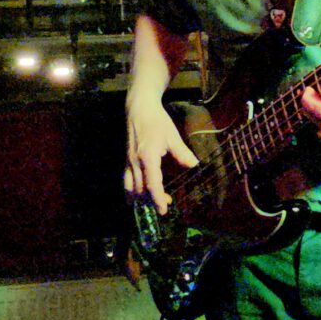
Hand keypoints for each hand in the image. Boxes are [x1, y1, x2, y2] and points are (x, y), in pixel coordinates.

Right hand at [125, 91, 198, 212]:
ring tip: (152, 201)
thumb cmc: (158, 122)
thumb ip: (182, 154)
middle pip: (140, 190)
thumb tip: (194, 166)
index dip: (158, 199)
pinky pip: (125, 180)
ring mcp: (128, 162)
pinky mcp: (126, 160)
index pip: (152, 184)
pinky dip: (130, 191)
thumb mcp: (173, 137)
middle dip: (151, 200)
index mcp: (148, 157)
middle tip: (165, 204)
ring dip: (140, 198)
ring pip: (130, 187)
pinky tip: (136, 196)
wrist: (139, 109)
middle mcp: (135, 162)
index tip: (164, 210)